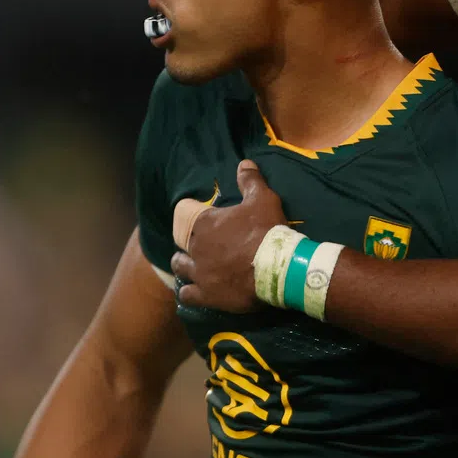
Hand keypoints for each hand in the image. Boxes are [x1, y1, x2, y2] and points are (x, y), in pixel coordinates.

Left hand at [172, 161, 286, 313]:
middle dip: (187, 244)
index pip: (185, 216)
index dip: (191, 216)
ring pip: (180, 268)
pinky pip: (187, 294)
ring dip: (184, 266)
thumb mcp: (262, 199)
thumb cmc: (267, 230)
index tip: (201, 220)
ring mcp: (199, 273)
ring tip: (193, 267)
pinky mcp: (205, 295)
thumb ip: (250, 181)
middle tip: (200, 245)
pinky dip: (189, 292)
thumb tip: (244, 162)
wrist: (277, 268)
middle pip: (181, 244)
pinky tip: (194, 291)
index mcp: (204, 223)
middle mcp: (195, 248)